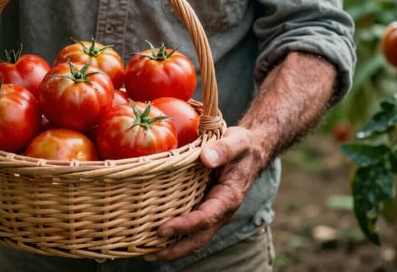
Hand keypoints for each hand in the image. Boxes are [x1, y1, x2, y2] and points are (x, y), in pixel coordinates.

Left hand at [148, 126, 268, 260]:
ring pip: (195, 237)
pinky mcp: (204, 209)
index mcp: (229, 197)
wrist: (250, 152)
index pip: (205, 217)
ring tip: (146, 252)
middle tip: (150, 253)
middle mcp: (222, 211)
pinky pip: (191, 228)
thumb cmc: (242, 147)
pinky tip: (155, 237)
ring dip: (173, 247)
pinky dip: (175, 236)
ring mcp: (213, 213)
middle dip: (176, 248)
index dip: (184, 226)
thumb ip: (223, 149)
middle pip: (199, 238)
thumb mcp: (236, 142)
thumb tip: (206, 158)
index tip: (163, 229)